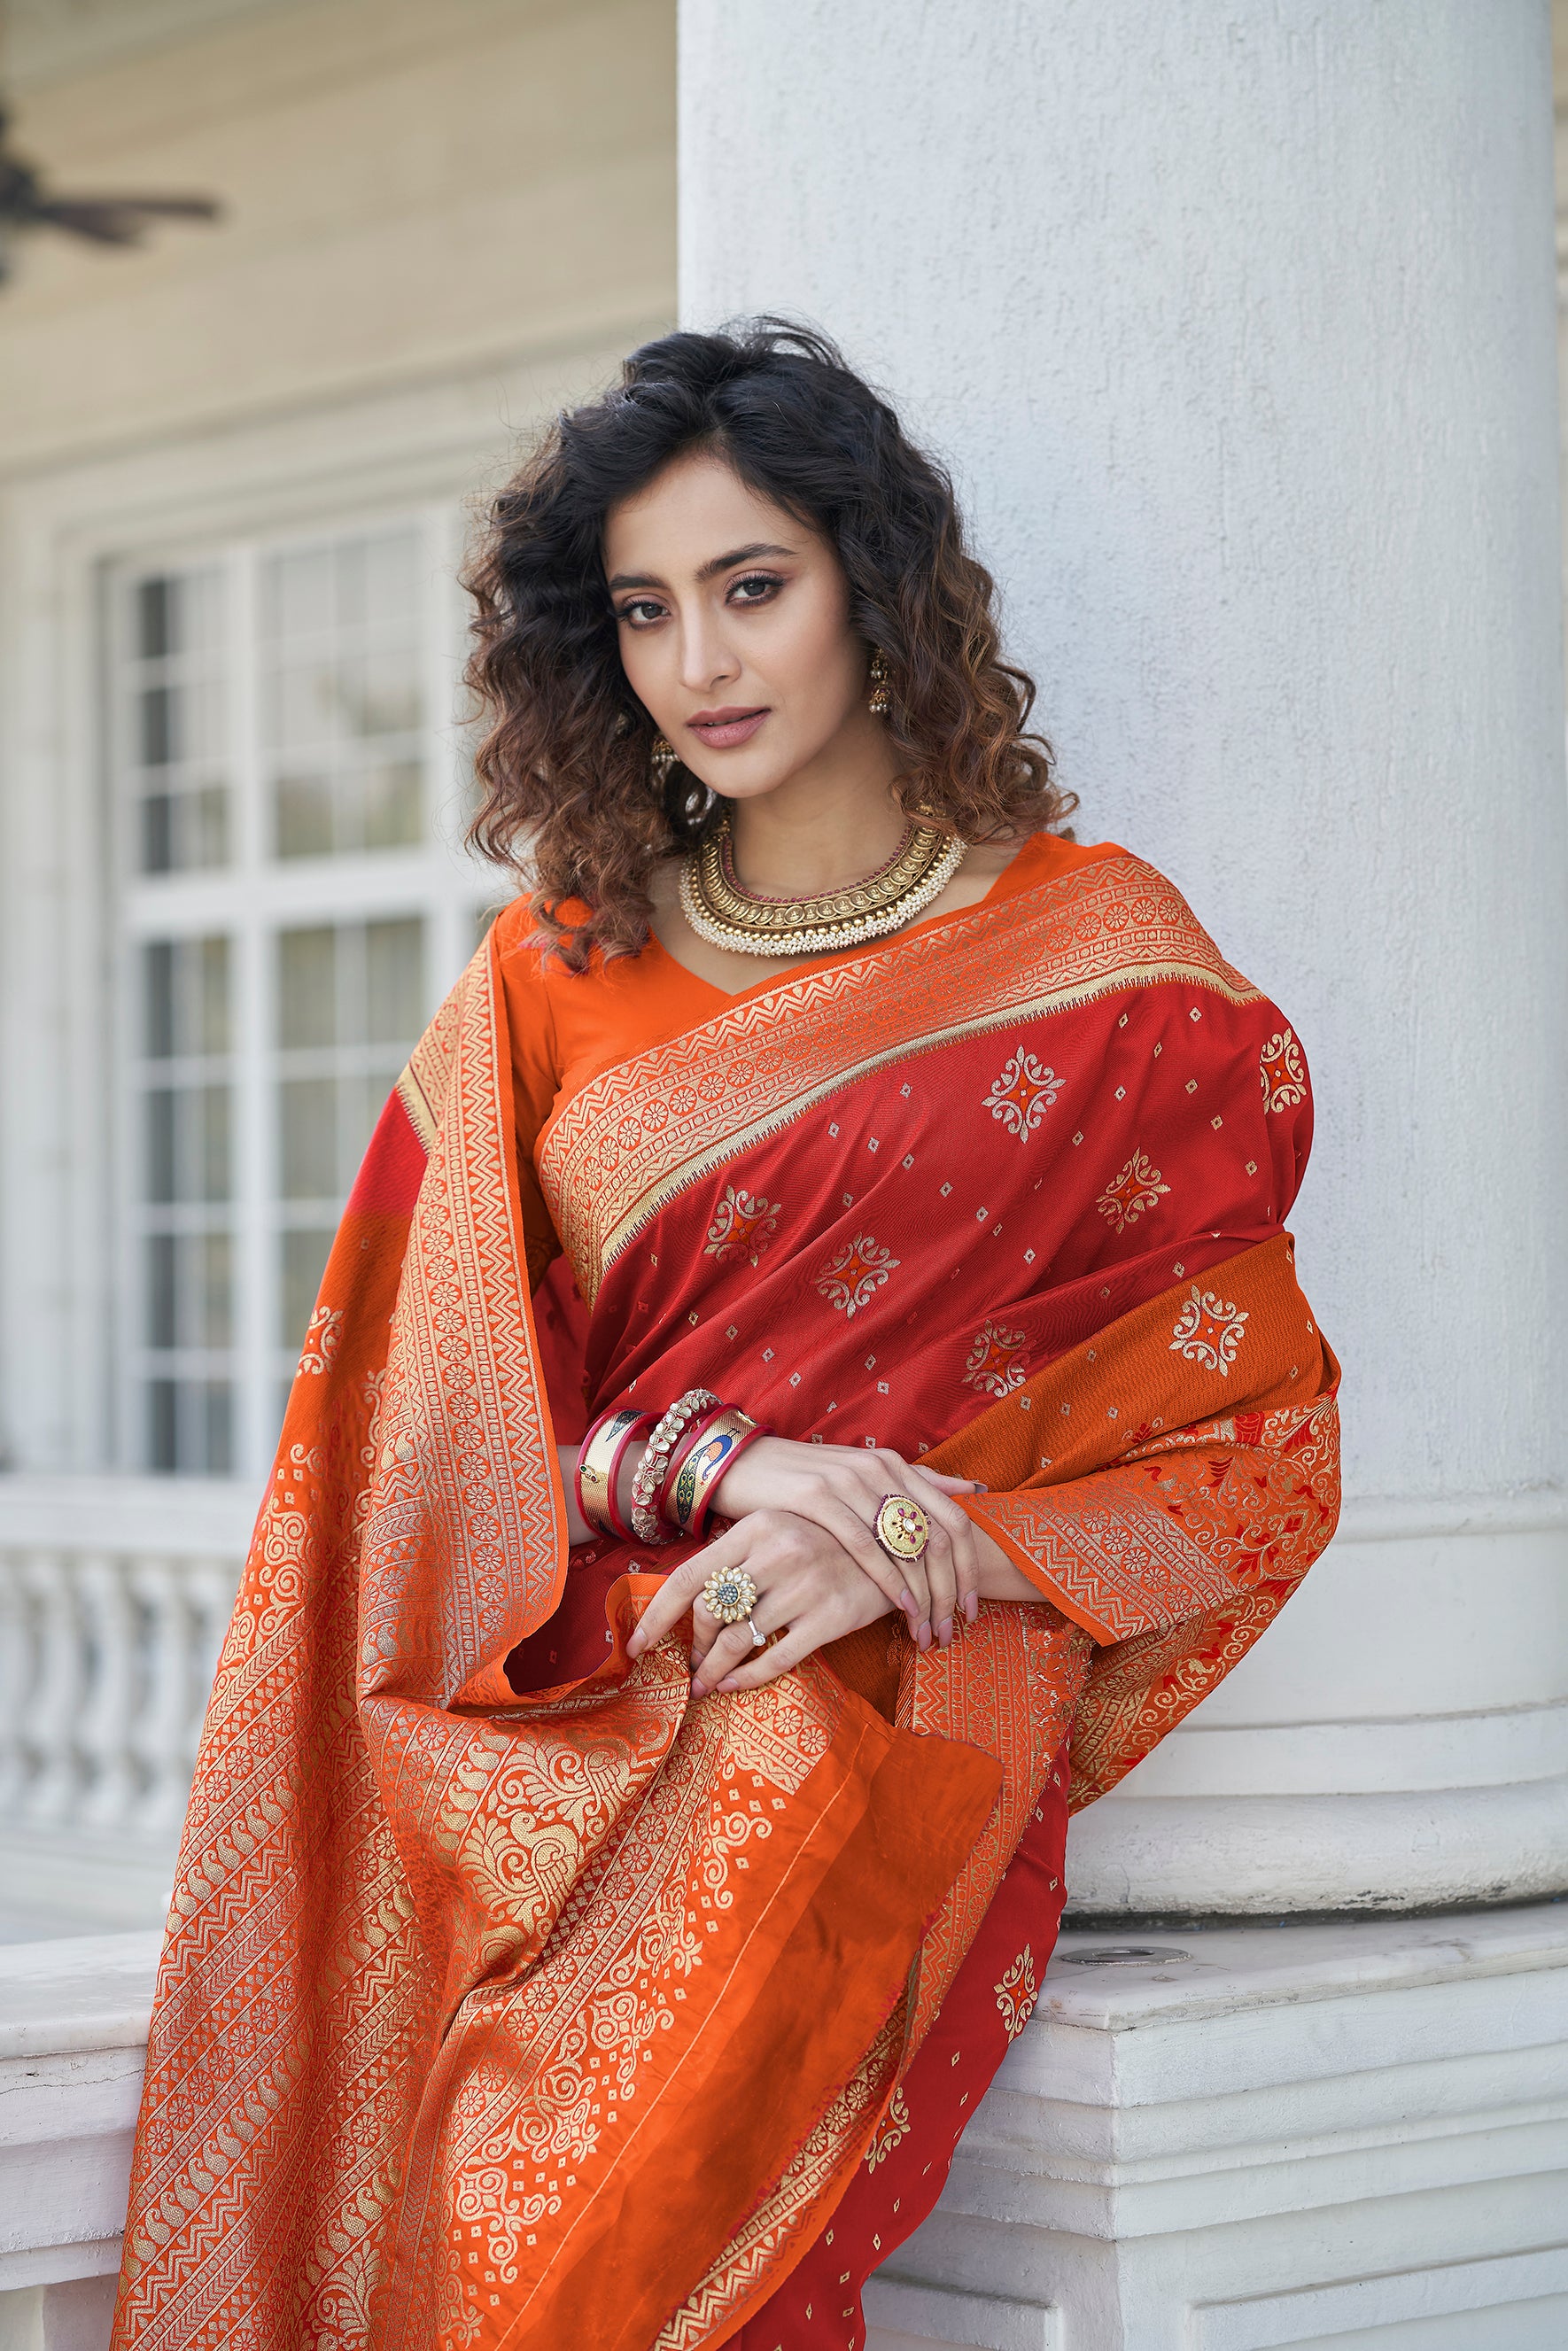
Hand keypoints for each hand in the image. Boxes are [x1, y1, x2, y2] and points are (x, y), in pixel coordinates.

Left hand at [624, 1510, 895, 1695]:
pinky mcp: (831, 1617)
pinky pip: (774, 1659)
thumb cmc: (831, 1542)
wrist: (902, 1548)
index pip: (689, 1576)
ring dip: (713, 1671)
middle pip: (711, 1612)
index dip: (655, 1617)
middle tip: (692, 1665)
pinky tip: (734, 1687)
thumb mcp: (782, 1532)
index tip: (635, 1648)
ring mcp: (806, 1584)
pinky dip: (746, 1679)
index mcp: (757, 1527)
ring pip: (738, 1641)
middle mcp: (778, 1551)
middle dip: (695, 1648)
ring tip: (706, 1684)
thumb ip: (740, 1556)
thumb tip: (689, 1598)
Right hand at [708, 1435, 985, 1649]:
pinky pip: (865, 1545)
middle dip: (951, 1588)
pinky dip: (888, 1579)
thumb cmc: (808, 1482)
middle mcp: (879, 1469)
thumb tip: (972, 1489)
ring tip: (928, 1628)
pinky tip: (899, 1606)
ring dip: (924, 1594)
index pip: (952, 1517)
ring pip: (906, 1544)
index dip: (969, 1566)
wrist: (746, 1465)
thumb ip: (916, 1482)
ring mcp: (849, 1481)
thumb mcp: (864, 1478)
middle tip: (953, 1628)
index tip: (972, 1606)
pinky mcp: (817, 1496)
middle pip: (937, 1534)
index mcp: (895, 1465)